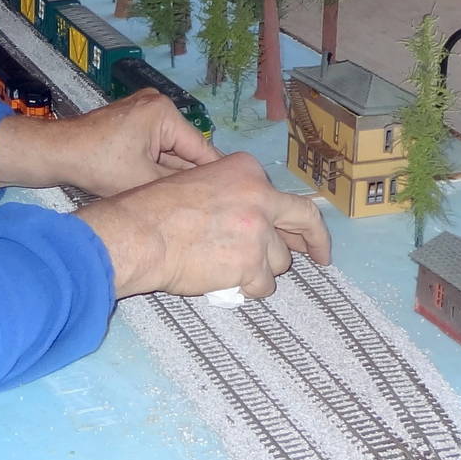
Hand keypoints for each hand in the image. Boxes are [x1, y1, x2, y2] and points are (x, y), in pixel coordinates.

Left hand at [0, 89, 219, 196]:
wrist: (55, 154)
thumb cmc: (97, 165)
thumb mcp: (143, 180)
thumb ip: (178, 185)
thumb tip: (210, 195)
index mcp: (164, 112)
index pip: (201, 147)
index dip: (215, 175)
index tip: (233, 197)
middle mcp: (157, 105)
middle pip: (185, 148)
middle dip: (190, 175)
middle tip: (210, 204)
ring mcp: (143, 112)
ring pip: (170, 151)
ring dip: (172, 173)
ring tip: (190, 200)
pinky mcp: (131, 123)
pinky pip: (154, 147)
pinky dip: (157, 166)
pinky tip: (164, 189)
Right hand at [74, 152, 331, 298]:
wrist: (139, 235)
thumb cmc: (154, 209)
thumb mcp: (199, 183)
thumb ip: (232, 194)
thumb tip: (254, 219)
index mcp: (246, 170)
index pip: (283, 195)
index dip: (293, 217)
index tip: (301, 231)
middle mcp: (259, 195)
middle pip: (303, 219)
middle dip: (316, 240)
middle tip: (321, 256)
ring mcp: (258, 231)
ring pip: (280, 260)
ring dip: (262, 270)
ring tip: (234, 271)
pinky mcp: (251, 264)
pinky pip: (262, 284)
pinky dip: (248, 289)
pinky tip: (228, 285)